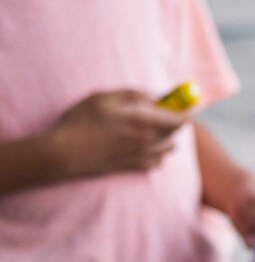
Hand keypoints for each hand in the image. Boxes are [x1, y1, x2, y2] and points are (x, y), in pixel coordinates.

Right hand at [45, 91, 186, 179]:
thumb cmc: (81, 121)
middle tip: (155, 115)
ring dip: (164, 138)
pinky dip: (155, 153)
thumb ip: (133, 94)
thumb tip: (155, 97)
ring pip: (169, 148)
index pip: (180, 119)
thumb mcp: (103, 98)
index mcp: (142, 120)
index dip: (181, 111)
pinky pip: (158, 161)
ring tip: (144, 131)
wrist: (65, 153)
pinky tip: (138, 146)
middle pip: (176, 133)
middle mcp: (148, 140)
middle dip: (170, 123)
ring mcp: (143, 156)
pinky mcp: (136, 167)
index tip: (176, 105)